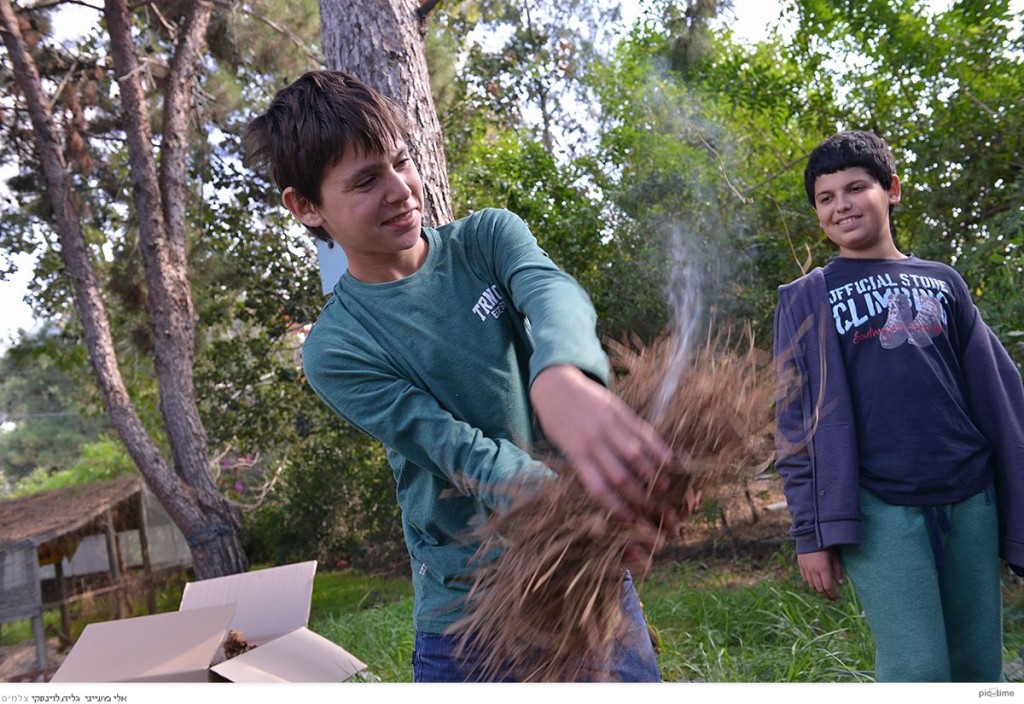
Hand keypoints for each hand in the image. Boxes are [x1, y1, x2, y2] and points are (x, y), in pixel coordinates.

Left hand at [530, 365, 672, 529]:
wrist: (556, 387)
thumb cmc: (560, 425)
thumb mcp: (564, 449)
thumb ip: (585, 469)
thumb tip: (609, 498)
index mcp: (577, 455)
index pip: (599, 488)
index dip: (618, 507)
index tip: (632, 520)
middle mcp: (593, 441)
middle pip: (621, 476)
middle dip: (640, 497)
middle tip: (653, 509)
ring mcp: (608, 424)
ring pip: (635, 455)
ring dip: (653, 474)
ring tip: (664, 488)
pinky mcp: (620, 410)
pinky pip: (642, 431)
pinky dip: (657, 447)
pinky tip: (668, 461)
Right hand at [797, 549, 843, 600]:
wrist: (810, 534)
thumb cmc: (826, 545)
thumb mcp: (835, 556)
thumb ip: (838, 570)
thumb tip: (841, 584)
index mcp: (823, 569)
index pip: (828, 587)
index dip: (833, 595)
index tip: (838, 598)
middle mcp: (813, 571)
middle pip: (820, 589)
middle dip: (827, 595)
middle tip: (833, 598)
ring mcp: (806, 569)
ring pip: (812, 585)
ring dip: (819, 591)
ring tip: (825, 592)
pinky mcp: (801, 565)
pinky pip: (806, 579)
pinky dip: (811, 584)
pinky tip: (816, 584)